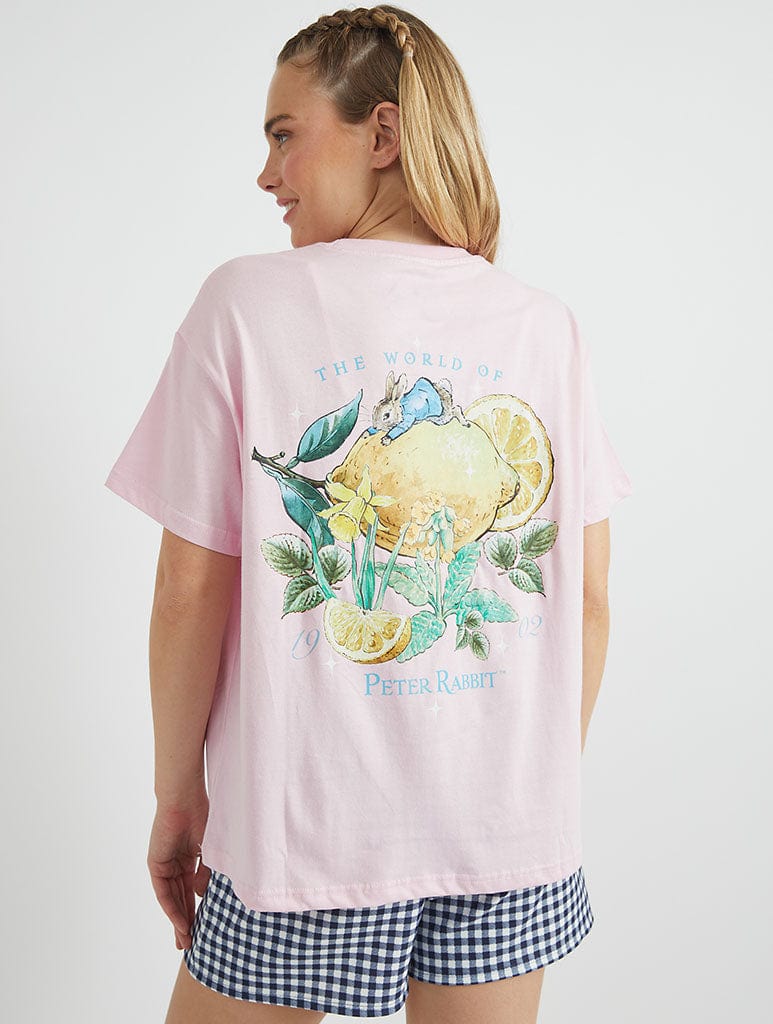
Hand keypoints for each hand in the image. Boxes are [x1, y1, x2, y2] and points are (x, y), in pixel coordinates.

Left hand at [147, 785, 210, 949]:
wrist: (184, 800)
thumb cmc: (200, 816)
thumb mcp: (210, 850)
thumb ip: (205, 873)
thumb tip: (202, 895)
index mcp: (187, 859)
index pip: (190, 890)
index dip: (195, 909)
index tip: (201, 929)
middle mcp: (174, 864)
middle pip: (179, 899)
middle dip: (185, 921)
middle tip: (190, 944)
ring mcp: (164, 865)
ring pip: (171, 899)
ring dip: (178, 920)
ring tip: (186, 940)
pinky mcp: (156, 865)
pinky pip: (164, 892)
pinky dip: (172, 908)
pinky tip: (181, 923)